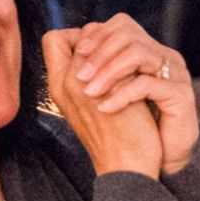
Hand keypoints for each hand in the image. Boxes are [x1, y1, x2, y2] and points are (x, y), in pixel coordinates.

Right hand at [44, 28, 160, 177]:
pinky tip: (146, 71)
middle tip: (125, 50)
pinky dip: (134, 58)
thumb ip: (88, 76)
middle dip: (105, 35)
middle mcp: (65, 83)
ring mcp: (84, 86)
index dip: (78, 34)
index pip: (53, 39)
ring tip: (136, 60)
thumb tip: (101, 48)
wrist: (126, 167)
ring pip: (100, 39)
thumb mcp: (91, 103)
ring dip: (121, 44)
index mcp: (57, 86)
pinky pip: (120, 56)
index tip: (99, 49)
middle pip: (81, 33)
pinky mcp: (108, 90)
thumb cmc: (113, 136)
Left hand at [64, 15, 198, 176]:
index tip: (79, 53)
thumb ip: (94, 67)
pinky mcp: (180, 93)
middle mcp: (161, 57)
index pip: (121, 23)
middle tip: (80, 77)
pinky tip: (105, 108)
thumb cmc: (126, 130)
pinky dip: (121, 95)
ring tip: (90, 93)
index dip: (96, 34)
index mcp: (145, 53)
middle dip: (98, 52)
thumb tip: (72, 45)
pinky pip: (146, 83)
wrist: (150, 165)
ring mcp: (173, 73)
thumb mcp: (105, 93)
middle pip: (128, 31)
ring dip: (107, 72)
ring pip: (136, 52)